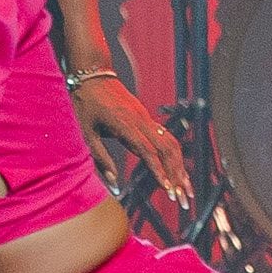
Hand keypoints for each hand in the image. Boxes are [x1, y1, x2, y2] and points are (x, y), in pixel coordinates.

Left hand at [71, 71, 192, 213]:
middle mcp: (141, 121)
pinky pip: (166, 138)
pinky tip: (179, 170)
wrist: (93, 74)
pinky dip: (175, 156)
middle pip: (166, 149)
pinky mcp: (147, 118)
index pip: (148, 151)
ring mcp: (146, 118)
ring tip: (187, 188)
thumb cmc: (85, 104)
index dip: (159, 171)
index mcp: (125, 124)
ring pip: (171, 143)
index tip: (168, 189)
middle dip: (177, 175)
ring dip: (180, 166)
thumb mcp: (85, 133)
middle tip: (184, 198)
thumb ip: (100, 159)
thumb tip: (113, 184)